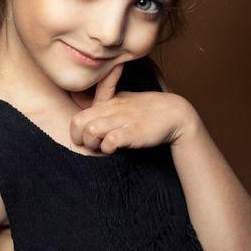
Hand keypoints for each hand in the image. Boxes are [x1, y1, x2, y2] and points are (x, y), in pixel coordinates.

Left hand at [69, 62, 194, 153]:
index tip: (85, 138)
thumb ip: (106, 103)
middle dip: (79, 138)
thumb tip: (87, 108)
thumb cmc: (147, 111)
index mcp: (108, 103)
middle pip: (78, 122)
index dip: (75, 130)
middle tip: (92, 145)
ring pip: (90, 130)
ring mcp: (123, 120)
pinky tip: (115, 149)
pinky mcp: (133, 132)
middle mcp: (112, 109)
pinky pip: (110, 141)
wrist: (174, 113)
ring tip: (103, 147)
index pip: (78, 114)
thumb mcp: (123, 101)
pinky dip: (108, 148)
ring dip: (92, 144)